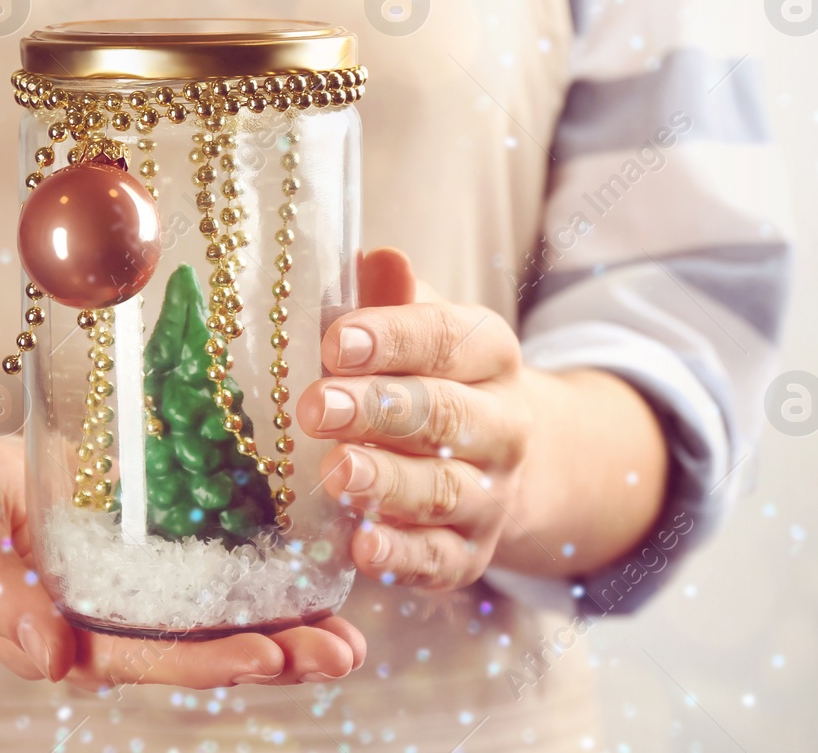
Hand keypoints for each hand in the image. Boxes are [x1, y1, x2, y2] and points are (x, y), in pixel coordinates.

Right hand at [0, 431, 365, 688]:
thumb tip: (54, 658)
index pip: (147, 659)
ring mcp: (128, 597)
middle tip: (345, 651)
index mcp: (63, 639)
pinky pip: (204, 577)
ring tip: (349, 632)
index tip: (270, 656)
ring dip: (282, 629)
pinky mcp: (141, 557)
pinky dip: (255, 580)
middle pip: (198, 651)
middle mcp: (106, 628)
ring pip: (212, 621)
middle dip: (275, 655)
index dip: (210, 661)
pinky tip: (306, 574)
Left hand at [296, 249, 533, 590]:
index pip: (447, 339)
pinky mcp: (469, 555)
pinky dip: (403, 556)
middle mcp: (502, 425)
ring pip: (444, 489)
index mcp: (489, 355)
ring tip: (335, 473)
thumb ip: (391, 298)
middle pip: (444, 415)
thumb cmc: (427, 377)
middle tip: (315, 407)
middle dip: (378, 410)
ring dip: (387, 482)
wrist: (499, 461)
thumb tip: (373, 257)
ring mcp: (490, 494)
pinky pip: (440, 561)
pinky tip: (362, 548)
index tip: (335, 340)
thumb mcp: (419, 327)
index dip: (392, 339)